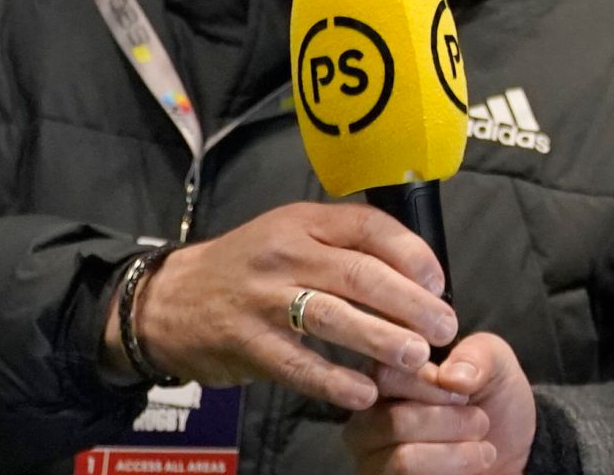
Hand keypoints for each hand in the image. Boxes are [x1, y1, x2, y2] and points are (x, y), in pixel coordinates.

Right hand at [110, 202, 459, 409]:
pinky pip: (297, 364)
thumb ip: (345, 246)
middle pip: (359, 274)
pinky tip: (364, 392)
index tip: (439, 282)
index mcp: (304, 221)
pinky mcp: (245, 342)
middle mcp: (284, 253)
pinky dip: (334, 381)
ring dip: (381, 339)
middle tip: (444, 328)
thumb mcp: (292, 235)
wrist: (170, 298)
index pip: (369, 227)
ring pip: (333, 316)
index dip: (412, 254)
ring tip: (416, 358)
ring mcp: (262, 298)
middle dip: (410, 303)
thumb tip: (417, 274)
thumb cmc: (249, 267)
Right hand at [345, 331, 535, 474]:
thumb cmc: (493, 404)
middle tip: (480, 422)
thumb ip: (477, 354)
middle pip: (394, 421)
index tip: (463, 392)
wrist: (509, 456)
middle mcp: (369, 419)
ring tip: (483, 450)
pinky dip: (452, 473)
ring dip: (456, 454)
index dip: (429, 385)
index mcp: (386, 380)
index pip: (384, 375)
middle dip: (451, 422)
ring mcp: (373, 460)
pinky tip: (470, 469)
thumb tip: (451, 376)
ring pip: (404, 460)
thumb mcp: (496, 365)